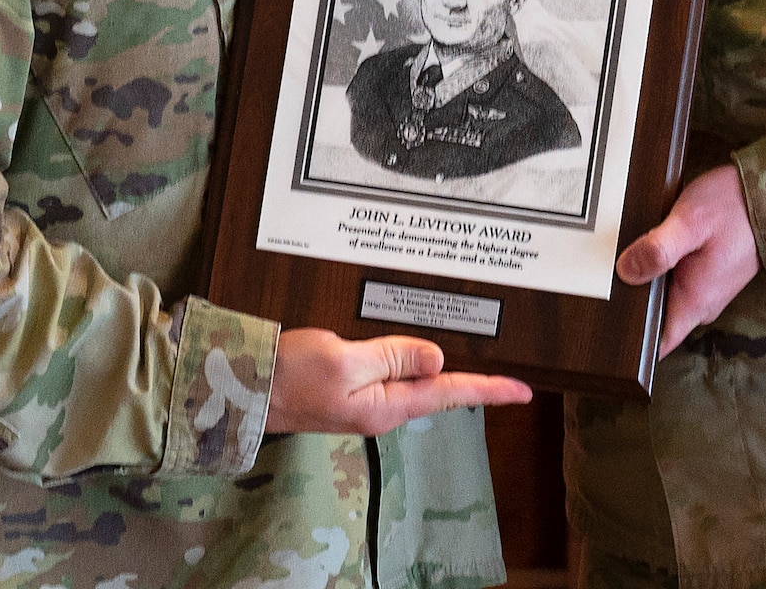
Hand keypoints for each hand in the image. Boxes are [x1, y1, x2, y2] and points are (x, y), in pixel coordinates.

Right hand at [265, 329, 531, 435]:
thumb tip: (438, 358)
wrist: (242, 388)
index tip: (523, 391)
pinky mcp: (350, 390)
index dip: (488, 390)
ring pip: (417, 383)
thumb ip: (393, 357)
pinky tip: (424, 362)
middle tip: (512, 383)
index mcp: (384, 405)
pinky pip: (394, 376)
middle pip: (439, 391)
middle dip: (475, 385)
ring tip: (481, 374)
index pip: (448, 393)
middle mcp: (380, 408)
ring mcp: (365, 402)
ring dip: (447, 376)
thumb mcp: (345, 361)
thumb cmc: (288, 375)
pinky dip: (415, 366)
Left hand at [616, 165, 760, 357]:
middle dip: (629, 303)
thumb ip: (659, 248)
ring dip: (643, 282)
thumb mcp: (690, 222)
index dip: (630, 343)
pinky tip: (644, 249)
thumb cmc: (733, 208)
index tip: (606, 330)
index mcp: (695, 301)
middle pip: (653, 318)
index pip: (656, 343)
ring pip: (661, 297)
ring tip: (620, 260)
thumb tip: (625, 271)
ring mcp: (702, 290)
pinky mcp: (702, 275)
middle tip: (601, 280)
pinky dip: (657, 269)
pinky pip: (672, 281)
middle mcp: (699, 304)